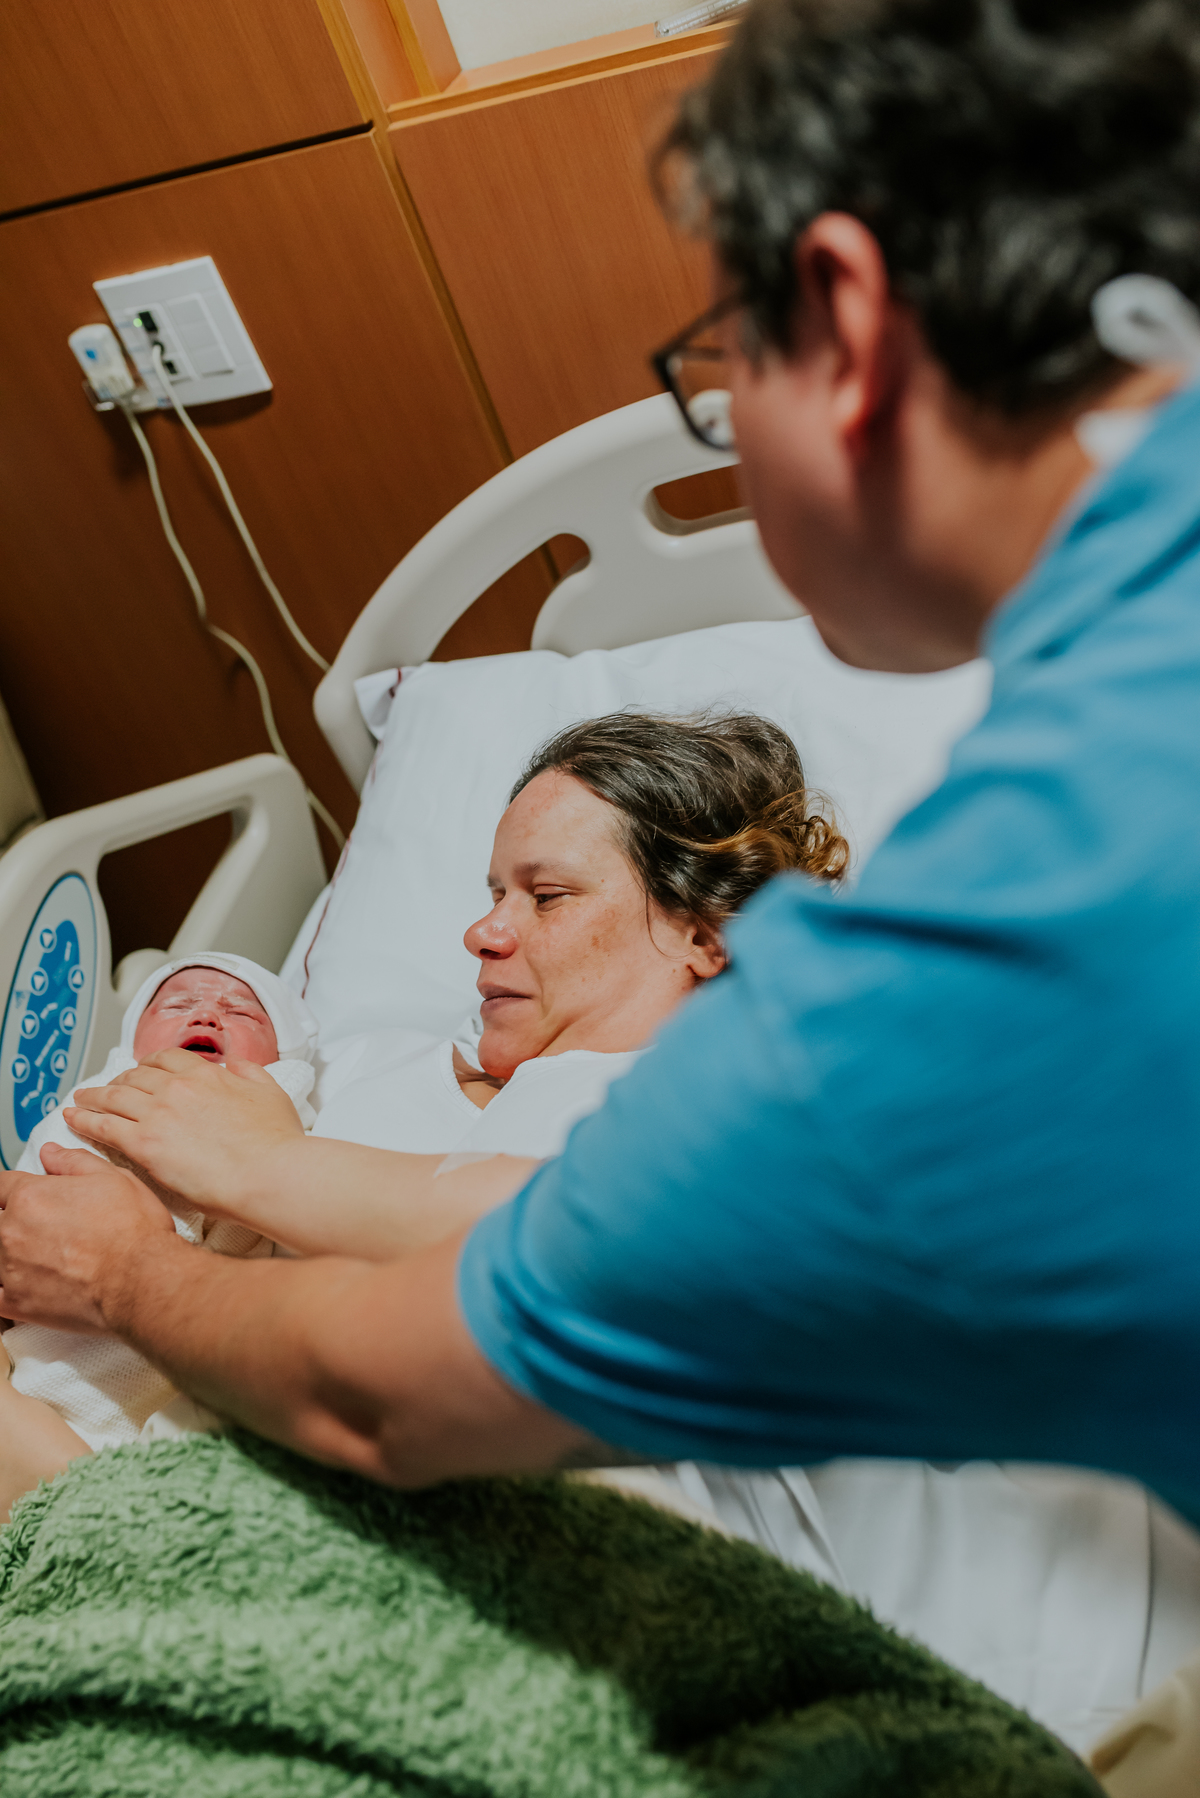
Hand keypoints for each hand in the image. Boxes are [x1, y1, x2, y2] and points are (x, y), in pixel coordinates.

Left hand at [0, 1146, 175, 1332]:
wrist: (143, 1279)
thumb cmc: (133, 1231)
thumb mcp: (113, 1178)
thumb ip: (74, 1162)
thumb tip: (51, 1153)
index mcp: (32, 1196)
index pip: (0, 1185)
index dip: (9, 1189)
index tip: (15, 1196)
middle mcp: (14, 1230)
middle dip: (9, 1221)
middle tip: (33, 1230)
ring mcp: (12, 1269)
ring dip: (6, 1254)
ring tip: (31, 1258)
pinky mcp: (18, 1303)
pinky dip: (4, 1288)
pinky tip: (17, 1286)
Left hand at [63, 1050, 304, 1219]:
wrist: (268, 1173)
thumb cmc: (275, 1142)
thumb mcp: (270, 1093)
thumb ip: (250, 1074)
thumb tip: (237, 1065)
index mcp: (207, 1075)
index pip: (166, 1060)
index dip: (149, 1063)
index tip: (142, 1069)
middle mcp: (177, 1088)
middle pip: (135, 1076)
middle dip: (118, 1080)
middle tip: (107, 1088)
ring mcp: (158, 1114)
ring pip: (114, 1097)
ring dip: (93, 1096)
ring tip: (80, 1100)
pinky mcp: (144, 1143)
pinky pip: (103, 1125)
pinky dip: (84, 1119)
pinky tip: (72, 1119)